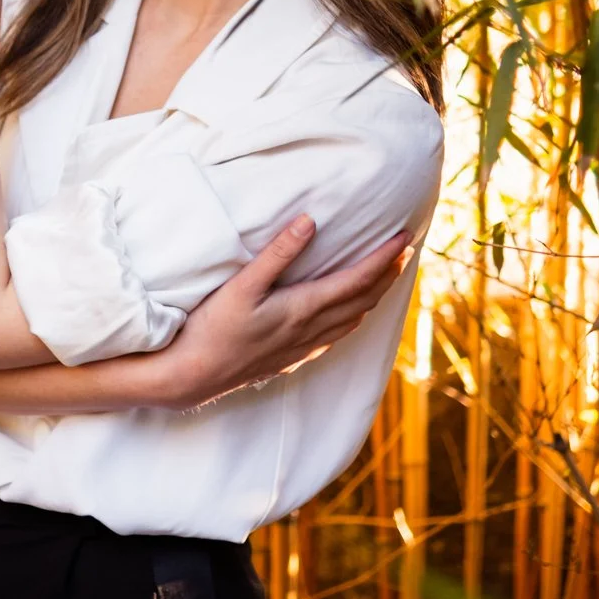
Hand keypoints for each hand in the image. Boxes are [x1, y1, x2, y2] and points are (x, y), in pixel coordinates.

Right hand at [157, 221, 414, 410]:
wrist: (193, 376)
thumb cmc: (213, 328)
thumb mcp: (242, 285)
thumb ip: (277, 254)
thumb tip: (309, 221)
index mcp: (303, 309)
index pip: (357, 280)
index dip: (383, 259)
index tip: (404, 238)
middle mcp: (310, 331)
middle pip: (363, 301)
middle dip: (387, 275)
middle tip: (405, 250)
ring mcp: (302, 347)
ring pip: (353, 321)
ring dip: (374, 297)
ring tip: (386, 277)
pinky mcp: (291, 357)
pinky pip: (336, 336)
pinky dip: (353, 318)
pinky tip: (349, 315)